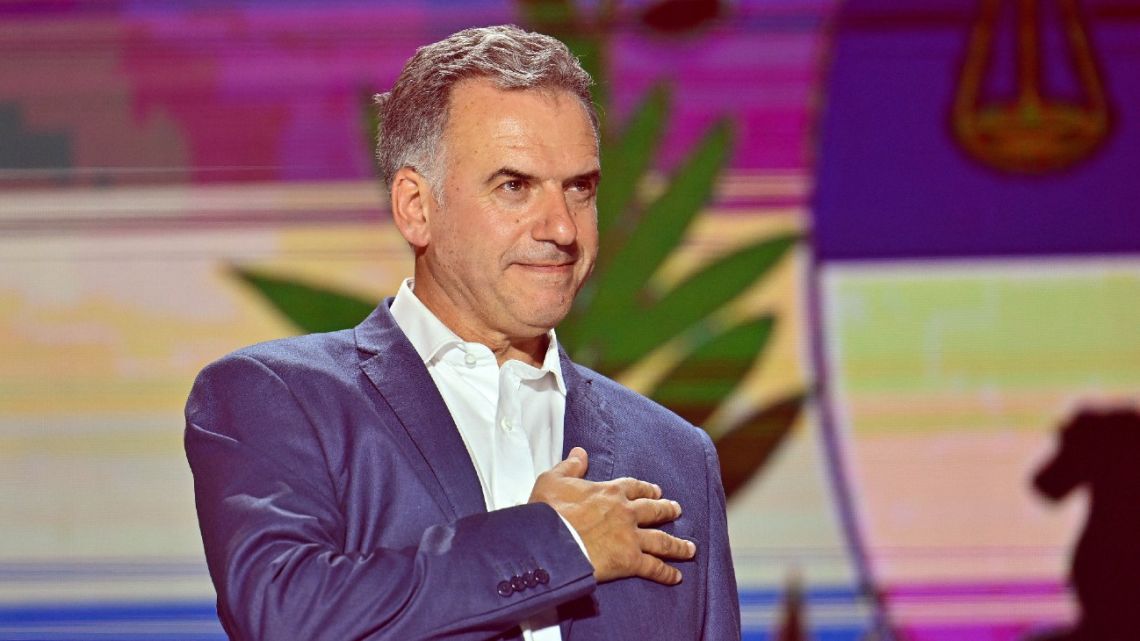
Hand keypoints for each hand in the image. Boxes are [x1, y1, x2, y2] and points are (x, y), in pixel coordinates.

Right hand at [528, 447, 695, 584]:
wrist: (550, 541)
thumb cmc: (548, 511)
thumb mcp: (554, 480)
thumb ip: (570, 466)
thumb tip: (580, 452)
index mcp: (610, 492)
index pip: (634, 487)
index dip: (646, 489)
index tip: (655, 491)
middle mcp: (626, 512)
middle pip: (654, 510)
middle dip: (667, 510)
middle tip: (677, 510)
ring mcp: (630, 537)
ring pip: (661, 540)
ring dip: (677, 545)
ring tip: (690, 549)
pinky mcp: (629, 560)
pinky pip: (654, 567)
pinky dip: (666, 572)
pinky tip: (676, 577)